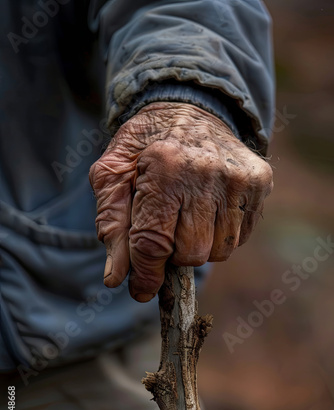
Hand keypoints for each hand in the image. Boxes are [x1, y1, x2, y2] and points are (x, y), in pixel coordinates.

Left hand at [89, 103, 272, 301]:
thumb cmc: (143, 146)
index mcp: (163, 166)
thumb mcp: (113, 175)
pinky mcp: (260, 181)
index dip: (145, 274)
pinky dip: (221, 234)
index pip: (153, 242)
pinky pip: (241, 237)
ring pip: (219, 250)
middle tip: (165, 229)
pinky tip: (210, 209)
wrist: (189, 108)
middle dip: (173, 254)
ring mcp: (238, 177)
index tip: (141, 290)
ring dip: (199, 245)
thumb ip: (112, 225)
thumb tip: (116, 278)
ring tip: (188, 215)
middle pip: (191, 253)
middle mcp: (206, 171)